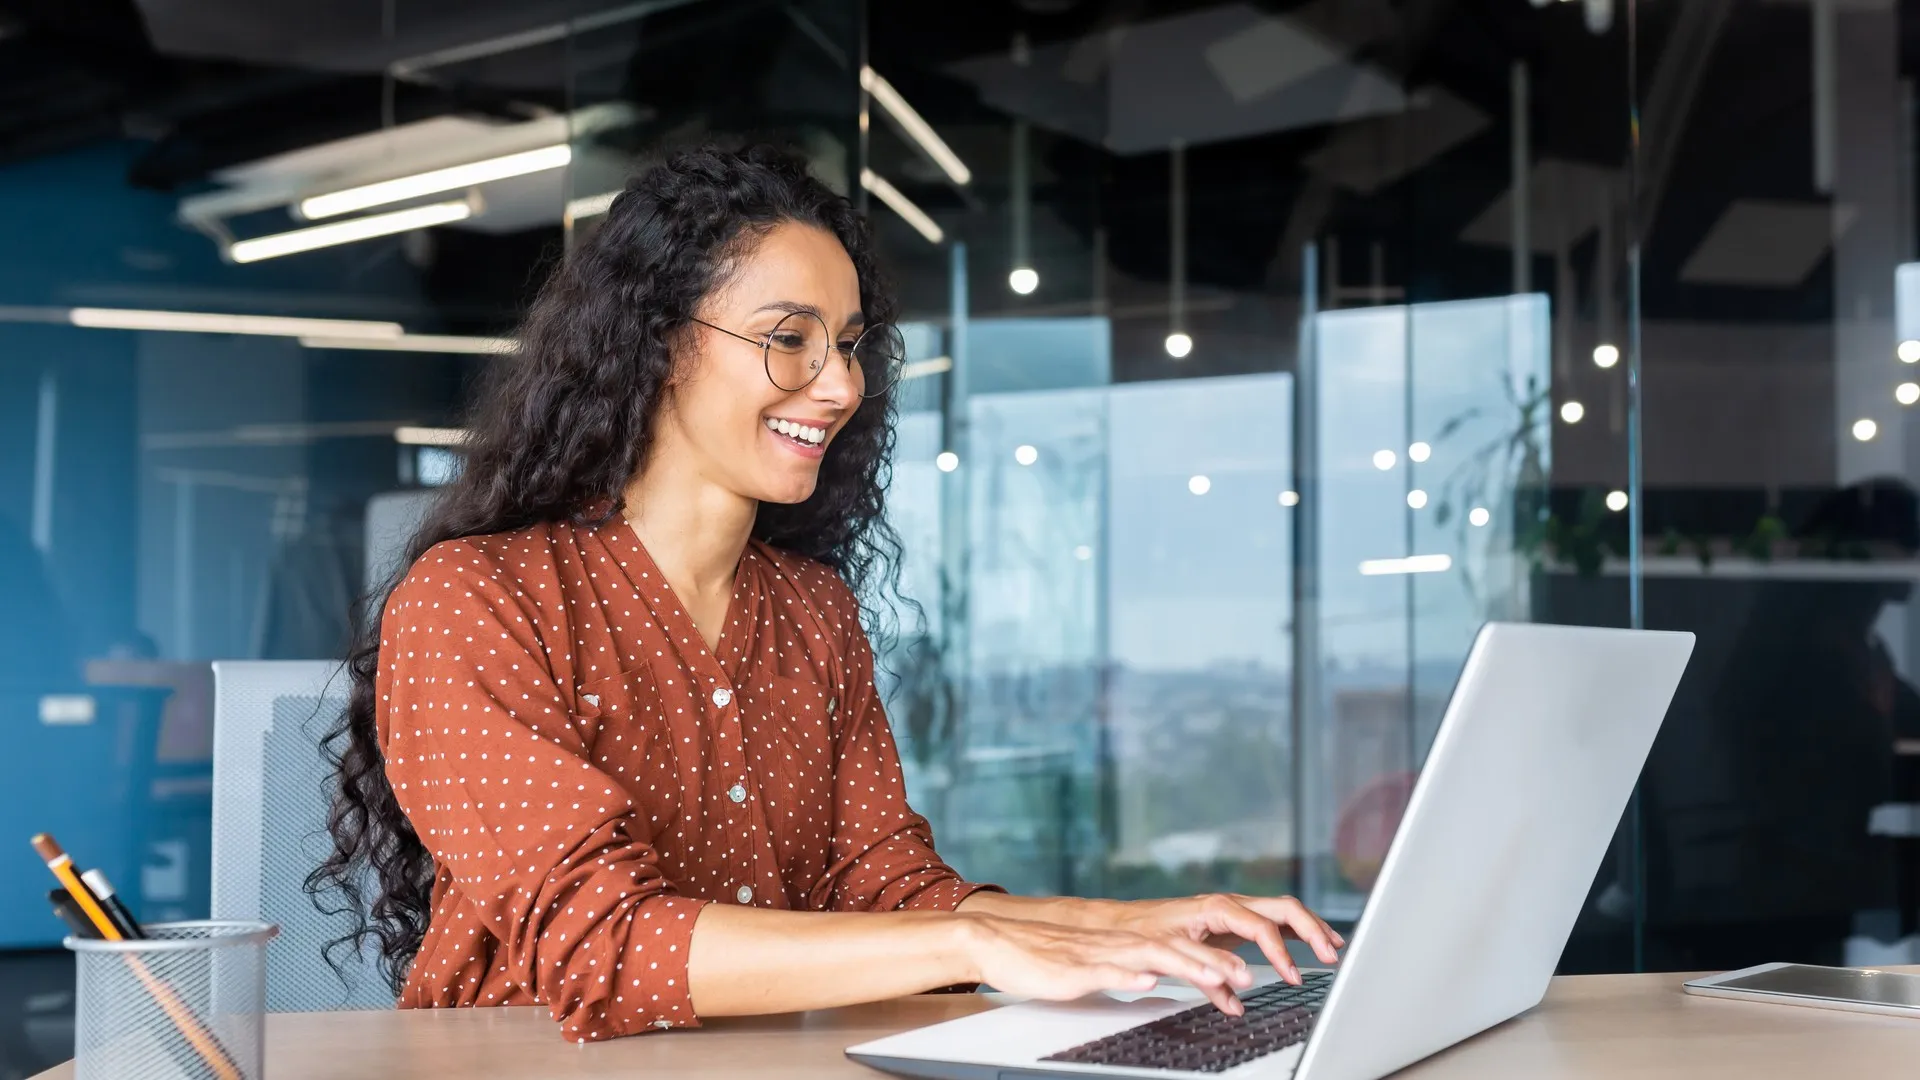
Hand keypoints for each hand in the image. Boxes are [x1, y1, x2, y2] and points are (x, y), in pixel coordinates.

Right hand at [962, 915, 1257, 1015]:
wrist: (998, 944)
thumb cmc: (1044, 958)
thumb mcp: (1096, 967)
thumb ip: (1127, 970)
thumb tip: (1157, 978)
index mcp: (1126, 945)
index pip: (1180, 949)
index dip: (1215, 959)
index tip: (1247, 974)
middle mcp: (1118, 945)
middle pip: (1176, 950)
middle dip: (1215, 962)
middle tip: (1248, 976)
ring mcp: (1098, 956)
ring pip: (1149, 956)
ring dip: (1185, 965)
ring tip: (1215, 976)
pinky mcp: (1074, 969)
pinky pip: (1105, 970)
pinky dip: (1129, 973)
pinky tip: (1147, 978)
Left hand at [1097, 894, 1344, 984]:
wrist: (1126, 923)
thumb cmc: (1146, 934)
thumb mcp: (1173, 955)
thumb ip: (1207, 976)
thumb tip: (1237, 999)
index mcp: (1218, 907)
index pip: (1262, 926)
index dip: (1281, 953)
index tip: (1293, 976)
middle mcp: (1230, 903)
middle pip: (1284, 909)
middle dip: (1311, 930)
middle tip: (1330, 955)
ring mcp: (1235, 909)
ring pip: (1283, 911)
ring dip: (1310, 927)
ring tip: (1333, 947)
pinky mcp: (1234, 919)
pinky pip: (1273, 921)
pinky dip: (1295, 932)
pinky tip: (1311, 944)